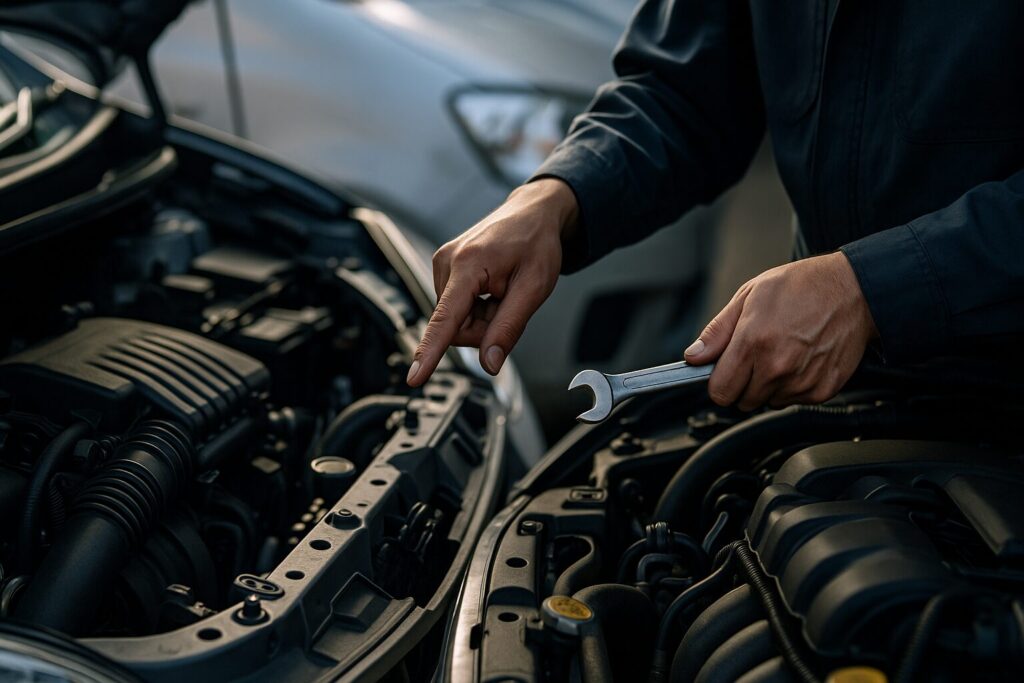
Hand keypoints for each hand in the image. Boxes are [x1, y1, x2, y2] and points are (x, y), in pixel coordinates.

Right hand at [407, 178, 578, 385]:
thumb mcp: (534, 289)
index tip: (414, 377)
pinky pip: (455, 307)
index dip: (429, 352)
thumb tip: (490, 365)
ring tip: (502, 291)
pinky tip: (492, 289)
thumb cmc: (536, 243)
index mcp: (468, 265)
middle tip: (508, 305)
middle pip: (455, 327)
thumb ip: (508, 328)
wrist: (533, 213)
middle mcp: (447, 262)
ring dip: (481, 317)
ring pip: (455, 320)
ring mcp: (442, 263)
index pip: (445, 320)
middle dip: (483, 328)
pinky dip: (476, 308)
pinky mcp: (443, 268)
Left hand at [683, 252, 876, 408]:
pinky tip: (803, 359)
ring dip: (771, 386)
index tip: (725, 372)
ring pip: (769, 402)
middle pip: (743, 402)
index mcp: (753, 343)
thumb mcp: (749, 296)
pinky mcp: (822, 390)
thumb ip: (717, 332)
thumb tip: (694, 357)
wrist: (854, 290)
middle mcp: (777, 367)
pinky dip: (795, 386)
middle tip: (759, 355)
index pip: (720, 392)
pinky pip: (795, 400)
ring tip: (784, 352)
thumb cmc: (801, 287)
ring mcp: (801, 382)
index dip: (720, 383)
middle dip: (744, 383)